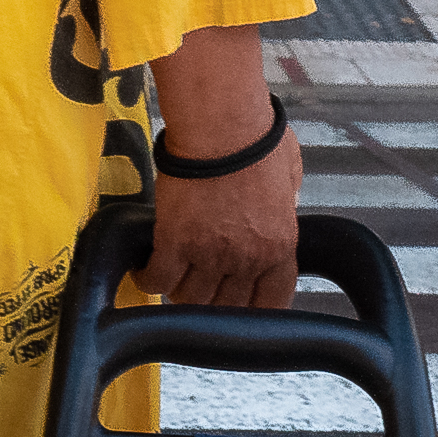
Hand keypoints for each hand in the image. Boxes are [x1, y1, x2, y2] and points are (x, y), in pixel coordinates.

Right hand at [140, 128, 302, 307]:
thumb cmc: (258, 140)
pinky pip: (157, 280)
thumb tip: (281, 209)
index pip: (272, 302)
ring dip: (181, 291)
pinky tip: (146, 269)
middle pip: (226, 308)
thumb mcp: (291, 176)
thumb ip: (286, 204)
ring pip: (189, 300)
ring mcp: (209, 255)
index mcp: (280, 245)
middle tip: (202, 286)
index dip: (254, 310)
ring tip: (174, 276)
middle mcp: (246, 259)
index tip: (242, 307)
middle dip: (214, 302)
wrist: (223, 126)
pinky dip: (148, 279)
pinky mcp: (174, 243)